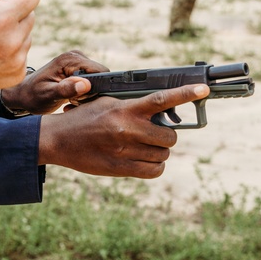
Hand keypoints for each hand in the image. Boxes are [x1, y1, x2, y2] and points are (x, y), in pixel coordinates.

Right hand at [0, 0, 39, 96]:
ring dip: (13, 34)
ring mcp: (17, 60)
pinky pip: (23, 53)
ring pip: (27, 35)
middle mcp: (14, 41)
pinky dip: (11, 52)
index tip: (3, 2)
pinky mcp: (18, 74)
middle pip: (30, 15)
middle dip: (13, 15)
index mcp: (2, 19)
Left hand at [0, 50, 107, 114]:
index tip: (79, 98)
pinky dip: (84, 94)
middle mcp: (75, 56)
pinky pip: (92, 83)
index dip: (95, 88)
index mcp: (69, 59)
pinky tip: (70, 99)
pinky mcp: (78, 69)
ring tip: (70, 101)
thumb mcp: (47, 95)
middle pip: (100, 77)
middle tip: (72, 101)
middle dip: (90, 93)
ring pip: (98, 82)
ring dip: (87, 95)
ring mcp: (77, 62)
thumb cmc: (32, 95)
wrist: (24, 94)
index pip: (99, 71)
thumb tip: (85, 85)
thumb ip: (65, 89)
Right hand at [37, 84, 209, 178]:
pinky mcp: (121, 168)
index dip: (185, 94)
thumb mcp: (106, 104)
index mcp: (124, 109)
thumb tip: (161, 110)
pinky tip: (144, 160)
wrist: (57, 140)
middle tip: (153, 134)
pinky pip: (155, 170)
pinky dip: (155, 166)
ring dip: (158, 151)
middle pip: (170, 136)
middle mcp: (127, 129)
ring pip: (163, 154)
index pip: (161, 100)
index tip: (203, 89)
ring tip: (142, 147)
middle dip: (165, 136)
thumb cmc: (82, 119)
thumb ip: (132, 107)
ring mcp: (125, 150)